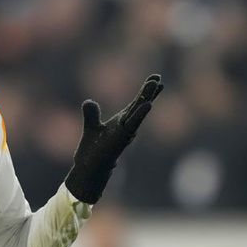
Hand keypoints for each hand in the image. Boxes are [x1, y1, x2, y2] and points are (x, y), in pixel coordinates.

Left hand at [64, 74, 163, 203]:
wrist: (89, 169)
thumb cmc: (93, 150)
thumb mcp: (91, 127)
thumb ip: (91, 114)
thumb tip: (89, 101)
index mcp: (122, 121)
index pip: (136, 103)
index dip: (146, 91)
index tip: (157, 78)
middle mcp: (126, 126)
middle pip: (139, 106)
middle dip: (149, 92)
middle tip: (158, 78)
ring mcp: (125, 132)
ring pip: (138, 114)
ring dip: (146, 100)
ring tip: (156, 85)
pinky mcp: (120, 139)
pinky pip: (132, 124)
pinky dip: (139, 114)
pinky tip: (147, 104)